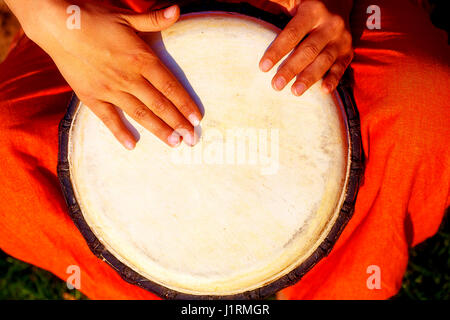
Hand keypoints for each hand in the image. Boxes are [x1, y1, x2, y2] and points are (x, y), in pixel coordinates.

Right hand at [10, 0, 201, 148]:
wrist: (56, 25)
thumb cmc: (94, 17)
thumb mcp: (127, 15)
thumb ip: (154, 19)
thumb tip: (177, 10)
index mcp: (141, 58)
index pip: (170, 86)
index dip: (185, 104)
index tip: (197, 119)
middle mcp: (129, 77)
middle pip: (159, 105)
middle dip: (178, 123)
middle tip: (192, 139)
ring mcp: (110, 89)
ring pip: (140, 114)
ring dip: (158, 130)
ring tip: (174, 143)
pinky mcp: (91, 96)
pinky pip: (109, 118)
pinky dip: (120, 132)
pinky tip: (132, 146)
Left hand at [259, 0, 352, 95]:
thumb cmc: (306, 2)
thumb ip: (275, 2)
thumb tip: (243, 2)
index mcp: (313, 10)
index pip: (292, 33)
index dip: (277, 50)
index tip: (263, 67)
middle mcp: (330, 24)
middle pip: (308, 50)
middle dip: (291, 69)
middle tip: (275, 85)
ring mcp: (341, 39)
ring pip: (324, 60)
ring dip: (309, 78)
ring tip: (295, 92)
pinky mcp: (348, 50)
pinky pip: (342, 66)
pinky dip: (334, 79)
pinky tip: (324, 91)